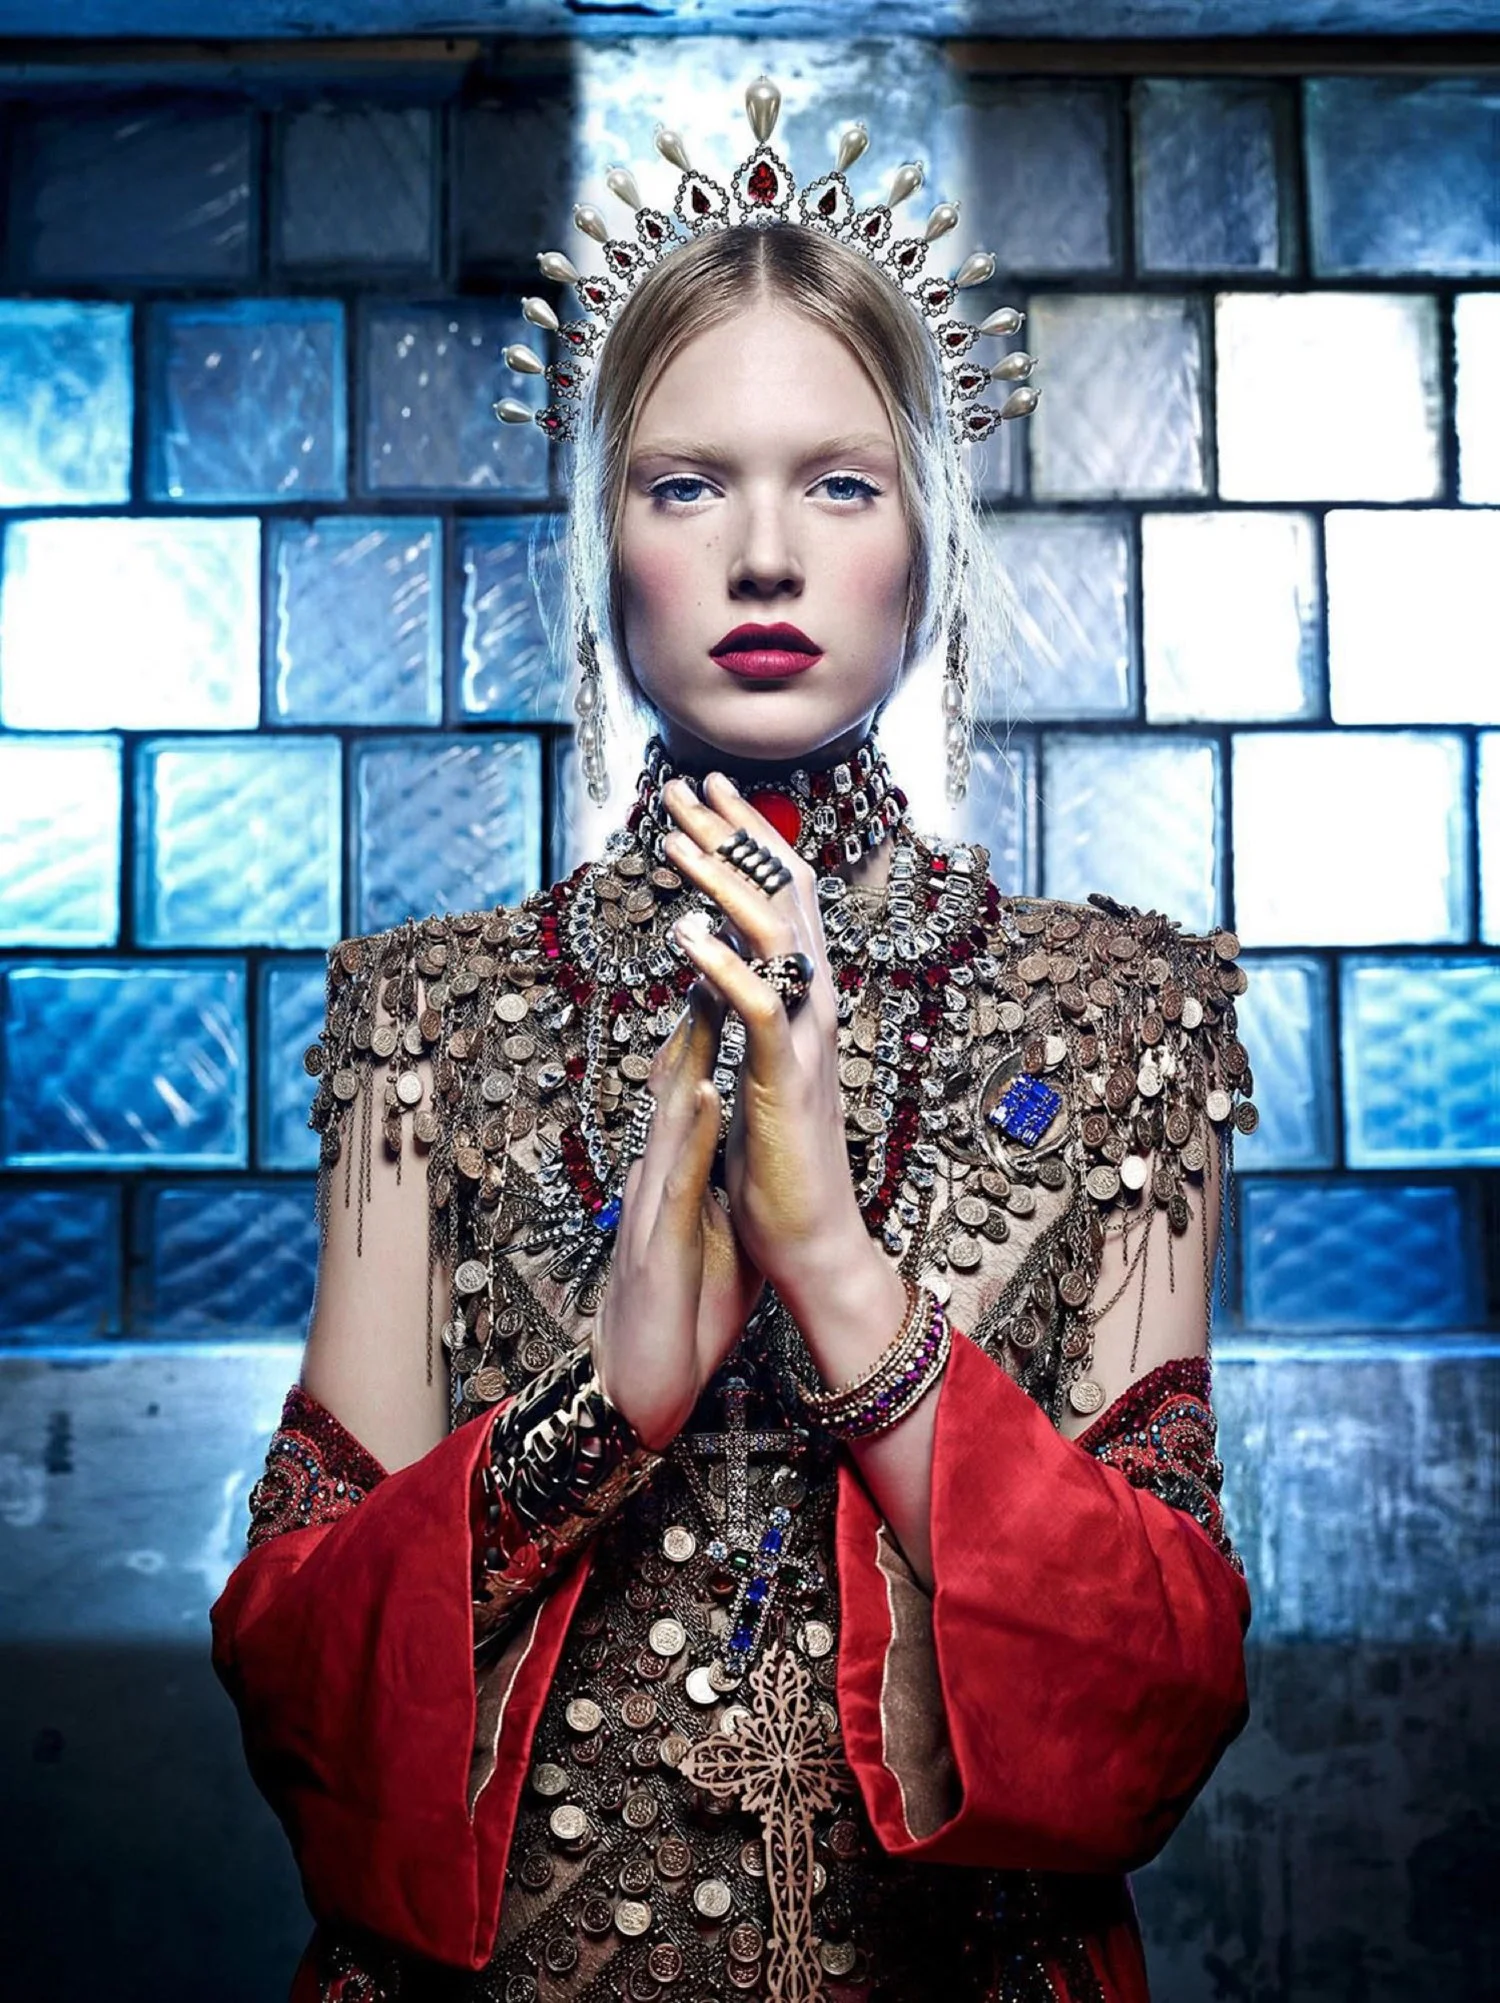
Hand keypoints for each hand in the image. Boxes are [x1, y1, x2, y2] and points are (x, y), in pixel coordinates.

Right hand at [593, 984, 761, 1451]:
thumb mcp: (712, 1226)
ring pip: (671, 1115)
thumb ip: (722, 1174)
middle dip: (695, 1007)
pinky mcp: (661, 1243)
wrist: (643, 1383)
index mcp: (678, 1167)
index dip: (711, 1017)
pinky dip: (696, 1135)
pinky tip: (711, 1095)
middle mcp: (660, 1172)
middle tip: (715, 936)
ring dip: (688, 1052)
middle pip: (676, 1078)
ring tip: (709, 986)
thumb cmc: (686, 1307)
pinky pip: (680, 1181)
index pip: (694, 1080)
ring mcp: (654, 1203)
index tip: (736, 957)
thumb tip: (748, 1133)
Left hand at [660, 774, 899, 1344]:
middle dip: (734, 834)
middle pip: (782, 896)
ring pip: (774, 939)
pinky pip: (756, 1010)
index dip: (747, 841)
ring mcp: (805, 1041)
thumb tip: (711, 968)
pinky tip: (681, 934)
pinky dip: (721, 967)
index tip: (708, 794)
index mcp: (802, 1001)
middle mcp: (812, 1007)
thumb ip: (740, 1015)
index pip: (780, 898)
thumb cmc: (778, 1165)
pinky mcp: (785, 1082)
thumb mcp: (754, 1071)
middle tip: (688, 783)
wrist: (810, 1242)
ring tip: (674, 839)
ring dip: (722, 882)